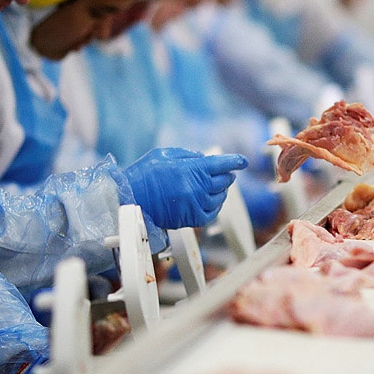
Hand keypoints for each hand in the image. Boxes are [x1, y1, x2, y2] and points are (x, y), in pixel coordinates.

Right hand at [125, 148, 248, 229]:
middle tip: (224, 173)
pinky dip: (216, 206)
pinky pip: (213, 212)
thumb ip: (187, 155)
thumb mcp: (164, 154)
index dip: (235, 162)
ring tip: (215, 187)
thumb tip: (204, 158)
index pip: (223, 164)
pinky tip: (212, 201)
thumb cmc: (144, 175)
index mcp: (193, 169)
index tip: (242, 161)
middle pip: (225, 180)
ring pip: (220, 197)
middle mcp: (198, 187)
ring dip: (221, 191)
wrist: (131, 199)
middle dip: (226, 175)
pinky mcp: (192, 218)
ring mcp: (196, 204)